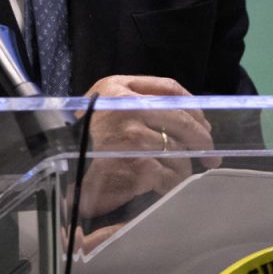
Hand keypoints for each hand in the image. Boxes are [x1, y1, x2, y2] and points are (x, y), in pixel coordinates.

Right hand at [76, 74, 219, 218]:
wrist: (61, 174)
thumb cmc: (84, 143)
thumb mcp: (104, 110)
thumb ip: (136, 102)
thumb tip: (191, 117)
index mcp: (117, 87)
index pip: (168, 87)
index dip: (192, 105)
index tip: (204, 122)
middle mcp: (126, 107)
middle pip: (181, 117)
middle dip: (202, 137)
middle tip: (211, 154)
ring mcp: (133, 136)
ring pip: (179, 148)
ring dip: (183, 164)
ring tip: (177, 174)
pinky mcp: (138, 165)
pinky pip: (171, 173)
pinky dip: (173, 182)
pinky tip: (165, 187)